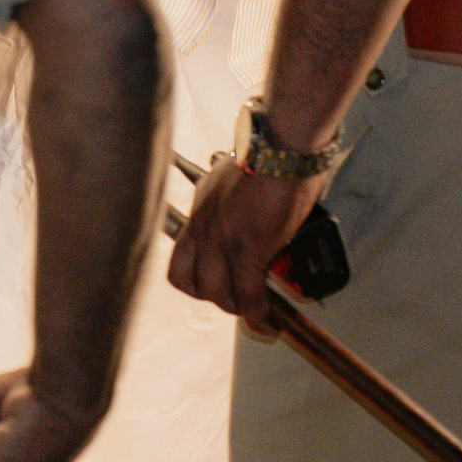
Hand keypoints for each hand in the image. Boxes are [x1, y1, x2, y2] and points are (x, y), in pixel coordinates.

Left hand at [167, 149, 323, 321]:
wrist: (283, 142)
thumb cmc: (269, 151)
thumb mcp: (234, 177)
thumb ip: (233, 204)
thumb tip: (250, 222)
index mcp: (200, 208)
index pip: (178, 261)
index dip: (195, 283)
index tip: (216, 287)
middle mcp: (204, 225)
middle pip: (190, 283)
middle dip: (216, 299)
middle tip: (240, 300)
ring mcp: (223, 237)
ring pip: (217, 294)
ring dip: (239, 308)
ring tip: (257, 310)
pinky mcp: (250, 245)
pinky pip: (249, 293)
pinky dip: (258, 312)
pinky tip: (269, 319)